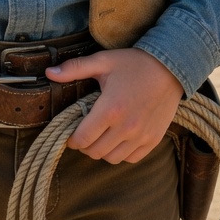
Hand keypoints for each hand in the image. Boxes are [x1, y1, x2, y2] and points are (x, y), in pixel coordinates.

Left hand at [45, 48, 182, 164]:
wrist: (170, 67)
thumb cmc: (133, 63)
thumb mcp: (103, 61)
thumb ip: (75, 68)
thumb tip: (49, 72)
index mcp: (110, 109)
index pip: (82, 139)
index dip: (72, 138)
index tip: (71, 132)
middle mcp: (126, 128)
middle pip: (95, 152)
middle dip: (85, 145)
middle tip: (85, 132)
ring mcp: (141, 136)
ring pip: (112, 159)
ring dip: (102, 151)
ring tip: (101, 136)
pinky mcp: (153, 140)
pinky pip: (131, 158)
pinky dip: (121, 153)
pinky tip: (118, 138)